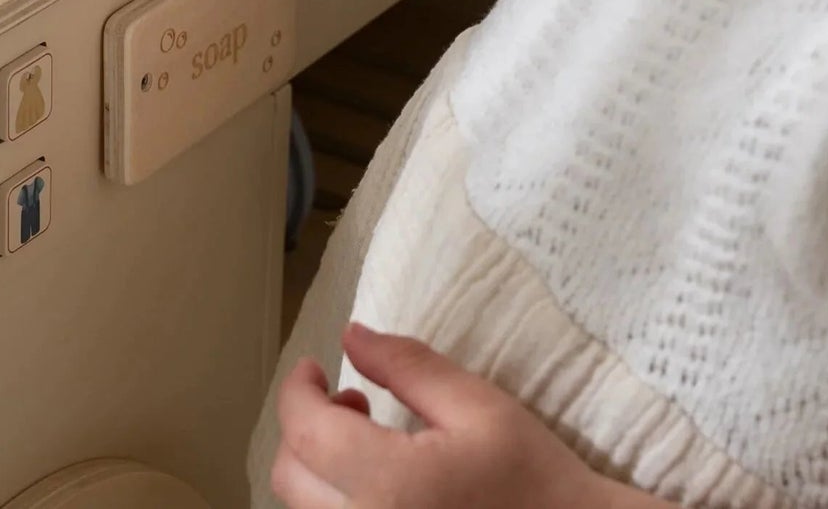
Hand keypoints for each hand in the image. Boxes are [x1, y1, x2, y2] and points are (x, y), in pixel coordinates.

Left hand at [272, 322, 636, 508]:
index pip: (306, 430)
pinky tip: (380, 489)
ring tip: (370, 445)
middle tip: (352, 401)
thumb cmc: (537, 479)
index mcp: (392, 485)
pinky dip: (337, 505)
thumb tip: (350, 335)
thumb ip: (408, 366)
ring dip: (318, 470)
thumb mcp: (479, 407)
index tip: (314, 367)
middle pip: (290, 477)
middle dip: (307, 428)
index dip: (298, 390)